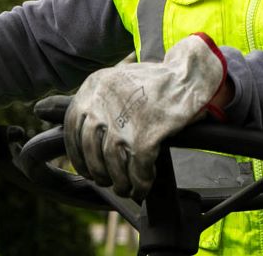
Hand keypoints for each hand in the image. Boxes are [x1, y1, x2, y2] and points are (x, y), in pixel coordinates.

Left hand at [64, 33, 226, 199]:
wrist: (190, 74)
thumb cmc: (157, 81)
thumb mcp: (119, 80)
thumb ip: (101, 102)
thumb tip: (88, 137)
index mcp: (94, 86)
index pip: (72, 127)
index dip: (77, 154)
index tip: (85, 167)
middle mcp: (103, 103)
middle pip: (91, 150)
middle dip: (99, 172)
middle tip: (108, 181)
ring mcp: (124, 121)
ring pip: (113, 164)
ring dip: (120, 182)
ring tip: (126, 188)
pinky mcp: (146, 136)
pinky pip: (138, 170)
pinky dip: (140, 182)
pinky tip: (144, 185)